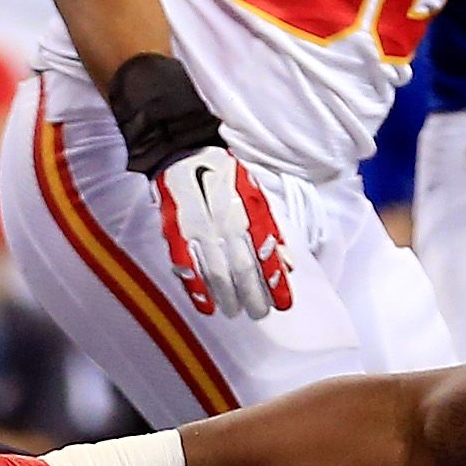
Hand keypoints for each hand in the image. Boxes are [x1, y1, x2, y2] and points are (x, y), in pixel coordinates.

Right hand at [151, 143, 291, 318]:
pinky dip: (197, 290)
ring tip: (236, 311)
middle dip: (253, 297)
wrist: (184, 151)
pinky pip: (188, 268)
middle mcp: (226, 224)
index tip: (284, 304)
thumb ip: (271, 229)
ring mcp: (199, 230)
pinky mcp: (176, 232)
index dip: (276, 283)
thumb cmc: (226, 175)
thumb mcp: (256, 196)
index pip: (266, 257)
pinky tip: (206, 306)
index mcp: (248, 214)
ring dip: (228, 298)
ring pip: (217, 274)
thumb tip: (288, 261)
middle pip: (243, 271)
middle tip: (260, 314)